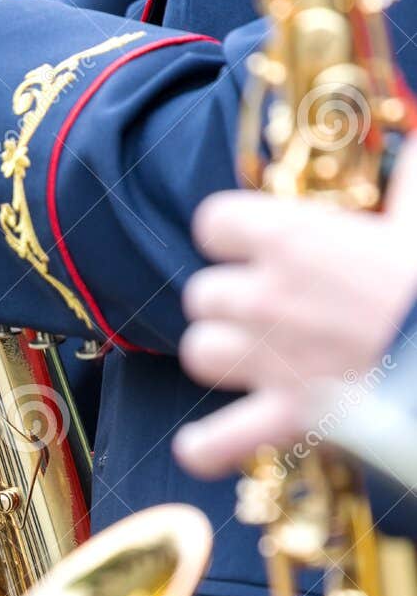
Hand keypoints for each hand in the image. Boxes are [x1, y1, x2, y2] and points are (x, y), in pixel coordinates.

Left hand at [174, 138, 416, 478]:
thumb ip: (407, 183)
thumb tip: (416, 147)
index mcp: (293, 239)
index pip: (213, 222)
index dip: (228, 234)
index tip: (249, 243)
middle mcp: (266, 296)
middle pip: (202, 294)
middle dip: (229, 302)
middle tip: (267, 309)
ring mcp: (268, 359)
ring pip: (200, 353)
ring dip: (221, 356)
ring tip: (250, 359)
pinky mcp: (284, 416)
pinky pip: (217, 441)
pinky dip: (206, 449)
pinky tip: (202, 446)